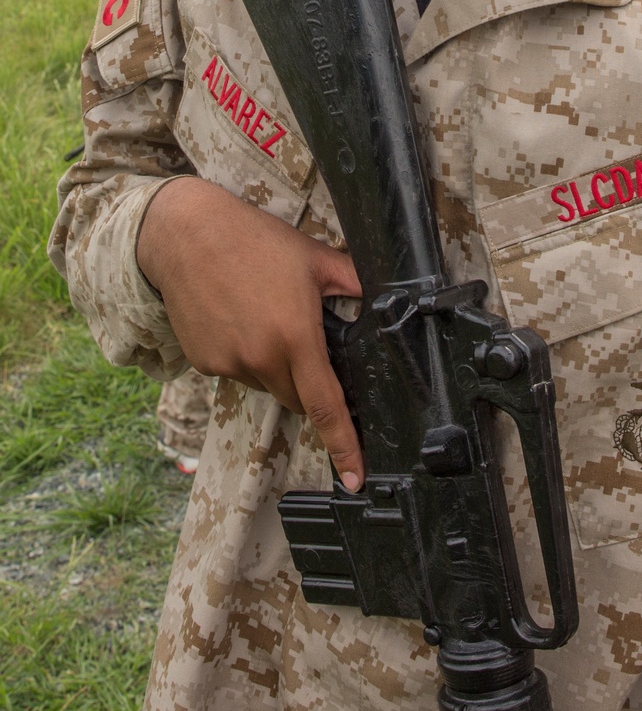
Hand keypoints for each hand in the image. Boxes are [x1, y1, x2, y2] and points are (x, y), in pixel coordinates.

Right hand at [138, 177, 363, 487]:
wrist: (186, 234)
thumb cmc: (253, 241)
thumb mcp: (315, 258)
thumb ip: (354, 284)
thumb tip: (386, 299)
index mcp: (296, 338)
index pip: (326, 406)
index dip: (344, 444)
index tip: (355, 476)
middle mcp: (261, 358)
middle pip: (297, 398)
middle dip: (308, 382)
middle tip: (304, 338)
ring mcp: (229, 363)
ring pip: (266, 384)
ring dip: (274, 365)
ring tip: (265, 315)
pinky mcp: (205, 362)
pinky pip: (237, 372)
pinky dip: (245, 356)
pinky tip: (239, 318)